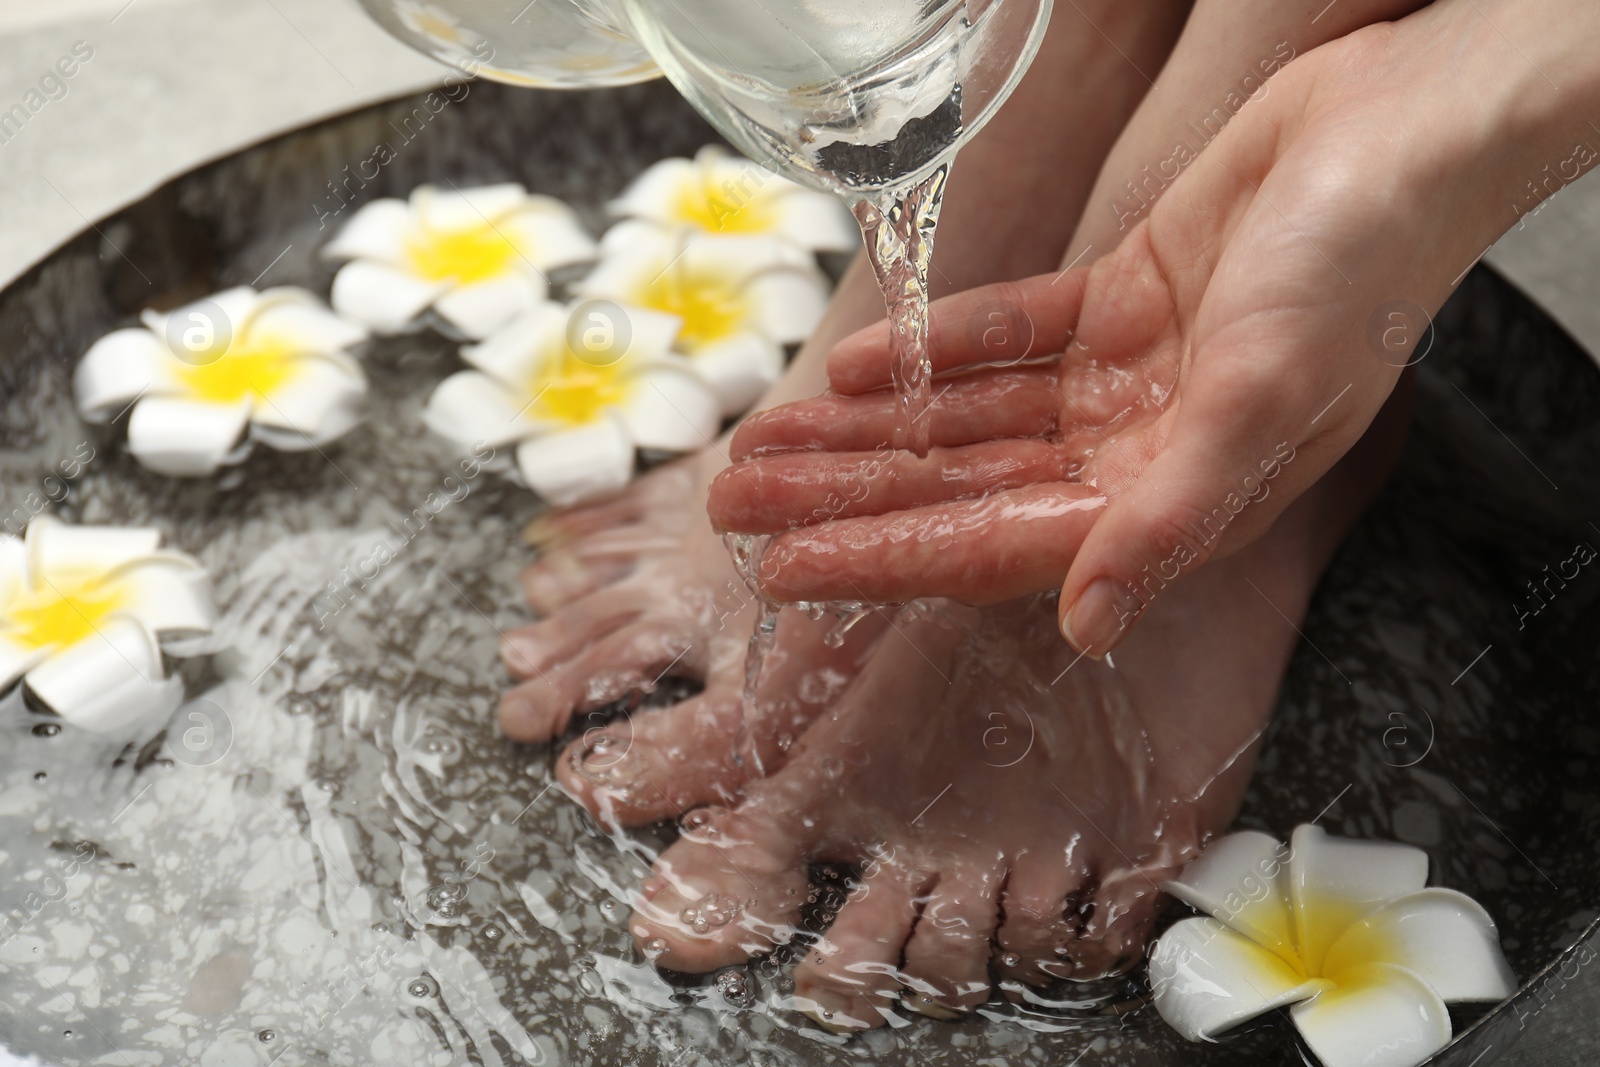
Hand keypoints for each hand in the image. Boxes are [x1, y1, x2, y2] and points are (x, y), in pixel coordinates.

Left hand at [709, 0, 1599, 654]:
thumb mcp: (1263, 398)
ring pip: (963, 421)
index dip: (882, 560)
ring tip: (764, 435)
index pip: (994, 548)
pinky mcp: (1115, 304)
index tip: (781, 569)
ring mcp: (1121, 380)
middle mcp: (1134, 454)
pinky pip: (1001, 341)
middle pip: (956, 490)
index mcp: (1169, 501)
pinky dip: (931, 355)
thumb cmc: (1359, 268)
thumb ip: (1171, 515)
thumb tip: (1088, 625)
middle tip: (734, 497)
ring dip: (864, 430)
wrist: (1400, 131)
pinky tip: (855, 369)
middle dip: (842, 496)